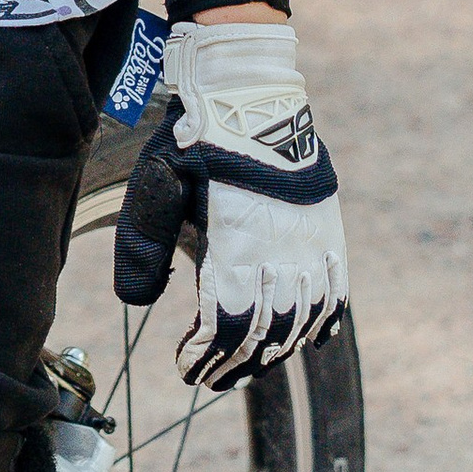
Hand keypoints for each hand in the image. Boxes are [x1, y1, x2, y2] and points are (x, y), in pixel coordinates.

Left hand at [110, 20, 345, 391]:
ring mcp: (312, 241)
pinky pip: (335, 290)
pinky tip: (309, 342)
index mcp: (238, 240)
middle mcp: (282, 248)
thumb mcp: (157, 183)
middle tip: (210, 380)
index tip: (187, 368)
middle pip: (265, 330)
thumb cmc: (196, 137)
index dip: (208, 354)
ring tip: (248, 368)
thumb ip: (144, 243)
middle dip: (237, 364)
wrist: (250, 91)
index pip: (227, 320)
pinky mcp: (328, 230)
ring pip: (301, 319)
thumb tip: (137, 304)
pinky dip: (323, 322)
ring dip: (275, 352)